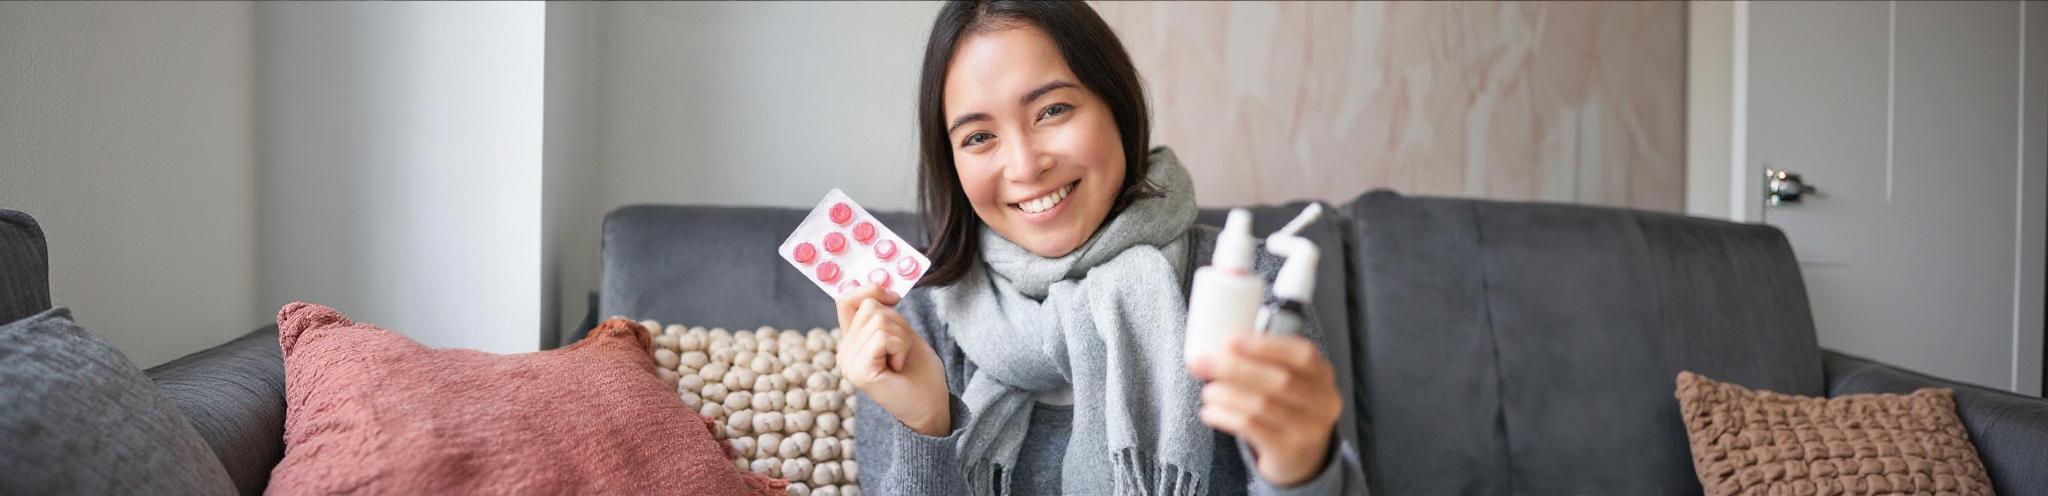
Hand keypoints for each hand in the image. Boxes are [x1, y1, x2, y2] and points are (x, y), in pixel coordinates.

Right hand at [836, 286, 951, 436]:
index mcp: (851, 343)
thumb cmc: (919, 371)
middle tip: (902, 350)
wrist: (931, 406)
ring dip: (901, 337)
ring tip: (900, 361)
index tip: (894, 297)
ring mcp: (848, 363)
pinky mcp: (859, 372)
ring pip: (879, 320)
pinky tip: (898, 367)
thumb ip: (883, 313)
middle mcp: (844, 353)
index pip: (846, 299)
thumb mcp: (900, 332)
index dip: (869, 289)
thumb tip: (875, 287)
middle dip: (897, 323)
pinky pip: (883, 336)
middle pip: (870, 307)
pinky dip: (900, 346)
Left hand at [1186, 333, 1343, 485]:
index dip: (1265, 345)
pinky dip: (1225, 416)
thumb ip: (1264, 361)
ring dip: (1226, 393)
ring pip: (1261, 405)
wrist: (1301, 457)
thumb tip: (1215, 348)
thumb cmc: (1286, 408)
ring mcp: (1308, 430)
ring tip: (1207, 391)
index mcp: (1323, 375)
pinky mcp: (1288, 451)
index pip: (1302, 354)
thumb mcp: (1291, 380)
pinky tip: (1210, 411)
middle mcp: (1323, 402)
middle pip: (1279, 380)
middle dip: (1234, 367)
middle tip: (1202, 361)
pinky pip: (1251, 428)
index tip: (1229, 339)